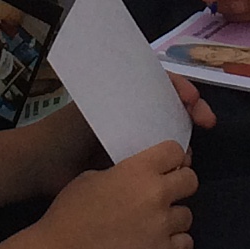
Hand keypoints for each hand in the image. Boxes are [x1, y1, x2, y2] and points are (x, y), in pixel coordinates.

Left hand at [33, 75, 216, 185]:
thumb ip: (125, 101)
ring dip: (183, 138)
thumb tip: (163, 102)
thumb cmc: (65, 132)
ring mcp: (132, 136)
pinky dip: (171, 160)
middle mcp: (131, 111)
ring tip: (187, 150)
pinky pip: (158, 156)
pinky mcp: (130, 161)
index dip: (182, 86)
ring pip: (169, 131)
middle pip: (171, 104)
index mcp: (122, 92)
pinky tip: (178, 168)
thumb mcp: (97, 109)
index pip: (161, 81)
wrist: (43, 166)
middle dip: (192, 110)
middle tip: (206, 122)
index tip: (192, 100)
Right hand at [38, 142, 196, 248]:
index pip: (176, 151)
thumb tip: (138, 176)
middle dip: (180, 185)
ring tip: (156, 224)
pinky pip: (186, 244)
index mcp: (138, 169)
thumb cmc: (70, 212)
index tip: (166, 167)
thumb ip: (123, 173)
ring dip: (174, 218)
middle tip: (164, 194)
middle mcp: (156, 193)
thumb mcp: (92, 176)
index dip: (172, 158)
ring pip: (188, 215)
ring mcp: (162, 225)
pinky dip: (176, 244)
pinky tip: (160, 243)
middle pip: (191, 180)